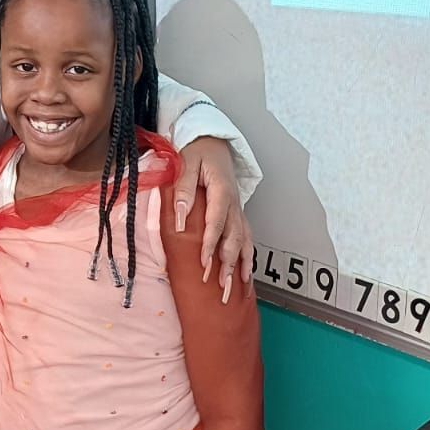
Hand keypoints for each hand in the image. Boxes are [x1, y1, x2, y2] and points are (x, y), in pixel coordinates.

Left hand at [174, 137, 252, 299]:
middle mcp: (234, 203)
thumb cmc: (197, 152)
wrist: (214, 142)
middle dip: (227, 262)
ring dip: (240, 265)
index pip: (217, 221)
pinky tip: (246, 276)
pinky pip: (246, 238)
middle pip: (234, 236)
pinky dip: (248, 258)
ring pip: (243, 240)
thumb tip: (181, 218)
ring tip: (235, 288)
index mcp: (222, 190)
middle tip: (220, 285)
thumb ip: (184, 189)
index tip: (204, 262)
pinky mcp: (237, 214)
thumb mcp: (186, 164)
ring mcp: (238, 209)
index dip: (211, 243)